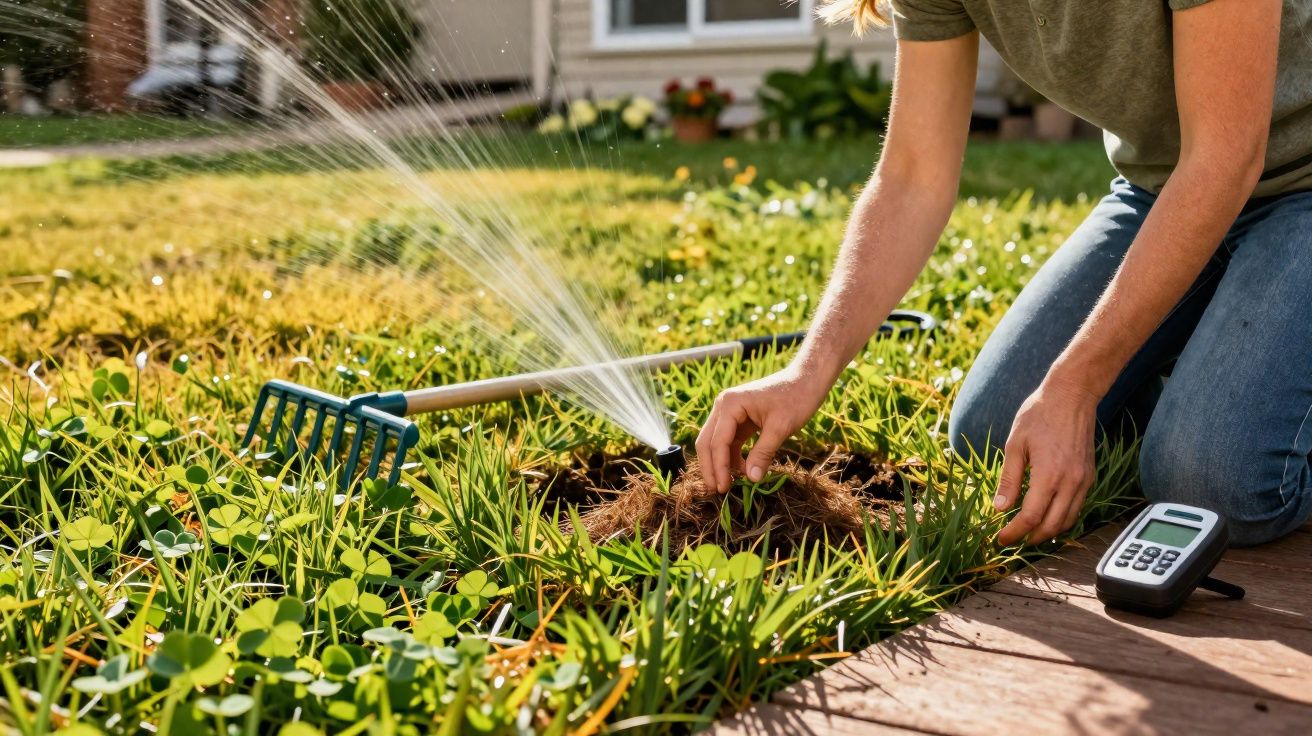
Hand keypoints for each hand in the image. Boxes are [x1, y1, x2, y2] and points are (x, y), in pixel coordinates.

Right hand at [696, 368, 828, 492]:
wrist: (806, 380)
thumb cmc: (796, 398)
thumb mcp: (780, 428)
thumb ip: (763, 453)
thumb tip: (752, 479)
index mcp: (730, 404)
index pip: (717, 442)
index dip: (719, 468)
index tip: (724, 489)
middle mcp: (723, 406)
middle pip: (707, 442)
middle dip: (711, 468)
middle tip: (717, 492)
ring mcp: (729, 413)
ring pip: (715, 443)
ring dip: (720, 464)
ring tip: (729, 485)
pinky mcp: (738, 419)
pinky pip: (728, 442)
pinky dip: (731, 457)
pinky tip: (741, 471)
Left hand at [995, 375, 1099, 545]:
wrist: (1072, 396)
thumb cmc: (1040, 415)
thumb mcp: (1015, 444)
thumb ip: (1009, 478)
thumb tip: (1000, 508)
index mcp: (1049, 475)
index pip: (1031, 517)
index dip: (1015, 532)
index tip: (1001, 539)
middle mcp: (1070, 482)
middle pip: (1052, 526)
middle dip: (1031, 538)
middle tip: (1013, 539)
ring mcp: (1083, 480)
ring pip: (1068, 520)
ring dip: (1048, 532)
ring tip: (1028, 533)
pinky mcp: (1089, 476)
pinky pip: (1077, 507)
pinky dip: (1062, 518)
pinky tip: (1047, 515)